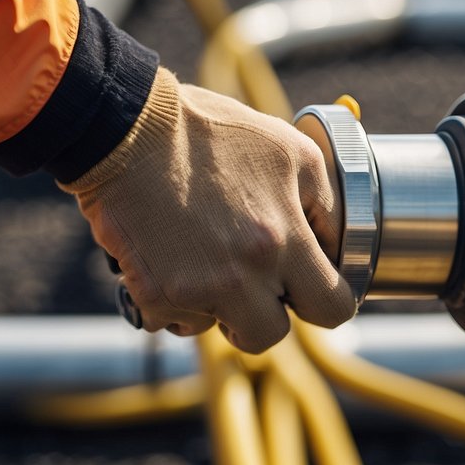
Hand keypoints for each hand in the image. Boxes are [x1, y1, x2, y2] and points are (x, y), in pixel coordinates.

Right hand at [61, 68, 352, 351]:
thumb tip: (336, 242)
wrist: (128, 129)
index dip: (329, 300)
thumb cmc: (210, 132)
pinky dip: (175, 301)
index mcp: (284, 240)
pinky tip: (171, 260)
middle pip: (272, 334)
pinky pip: (175, 321)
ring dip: (218, 306)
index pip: (331, 308)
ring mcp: (196, 291)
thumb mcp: (292, 151)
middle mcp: (244, 275)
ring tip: (205, 259)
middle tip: (254, 281)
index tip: (314, 288)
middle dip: (268, 312)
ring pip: (220, 329)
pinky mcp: (153, 296)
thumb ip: (325, 202)